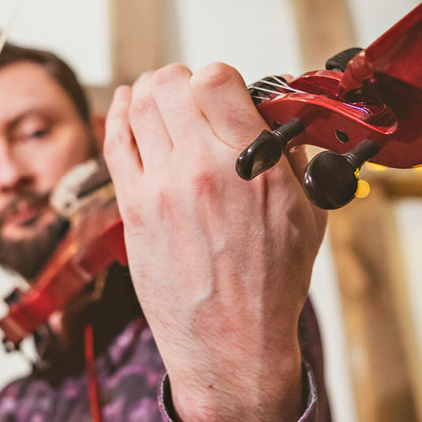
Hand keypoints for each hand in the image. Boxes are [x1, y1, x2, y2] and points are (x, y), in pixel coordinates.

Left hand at [102, 63, 326, 421]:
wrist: (231, 343)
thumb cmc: (269, 286)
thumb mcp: (306, 215)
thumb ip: (291, 158)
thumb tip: (274, 123)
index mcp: (251, 165)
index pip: (215, 79)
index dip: (218, 78)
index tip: (224, 92)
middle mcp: (200, 171)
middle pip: (169, 86)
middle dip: (180, 80)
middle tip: (190, 95)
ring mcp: (159, 189)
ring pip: (137, 107)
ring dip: (148, 92)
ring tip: (160, 98)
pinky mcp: (132, 210)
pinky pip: (114, 144)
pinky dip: (117, 115)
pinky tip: (123, 106)